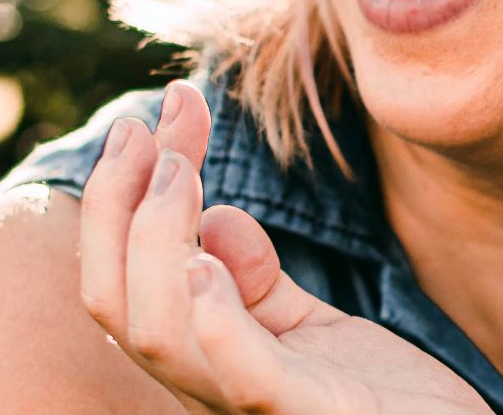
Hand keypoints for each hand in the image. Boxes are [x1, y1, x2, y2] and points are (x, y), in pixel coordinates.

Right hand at [79, 80, 492, 413]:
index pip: (124, 282)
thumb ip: (259, 282)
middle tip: (147, 124)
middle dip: (118, 204)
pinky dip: (216, 321)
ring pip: (160, 335)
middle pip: (118, 303)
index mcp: (203, 364)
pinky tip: (204, 264)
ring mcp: (254, 412)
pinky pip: (246, 379)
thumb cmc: (385, 400)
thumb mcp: (313, 329)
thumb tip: (212, 216)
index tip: (149, 117)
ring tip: (178, 172)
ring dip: (157, 241)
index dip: (118, 198)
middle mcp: (209, 393)